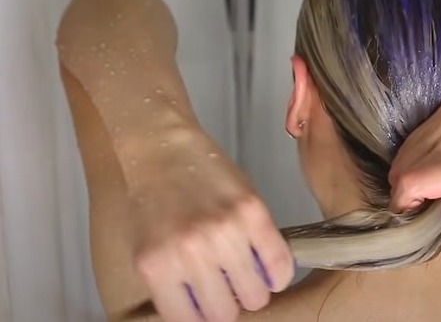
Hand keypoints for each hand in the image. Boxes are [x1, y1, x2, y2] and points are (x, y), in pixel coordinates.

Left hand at [126, 128, 293, 321]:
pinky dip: (280, 272)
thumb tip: (208, 312)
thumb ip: (175, 283)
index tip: (210, 308)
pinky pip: (279, 261)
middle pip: (227, 312)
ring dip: (256, 289)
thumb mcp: (149, 249)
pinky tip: (272, 268)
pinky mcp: (254, 211)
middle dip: (231, 304)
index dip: (204, 316)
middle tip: (232, 290)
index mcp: (158, 267)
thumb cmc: (153, 195)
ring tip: (250, 276)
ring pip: (256, 293)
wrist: (162, 147)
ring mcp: (225, 231)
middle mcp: (191, 252)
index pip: (192, 321)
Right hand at [389, 104, 440, 245]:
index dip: (406, 205)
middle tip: (426, 209)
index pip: (413, 183)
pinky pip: (413, 141)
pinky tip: (434, 172)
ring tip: (431, 192)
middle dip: (405, 194)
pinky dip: (415, 160)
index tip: (421, 218)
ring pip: (404, 154)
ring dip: (408, 177)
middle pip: (402, 169)